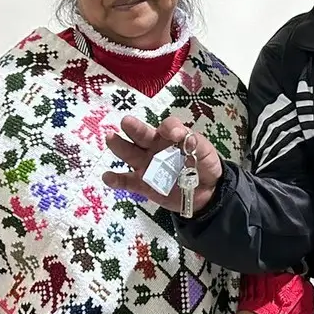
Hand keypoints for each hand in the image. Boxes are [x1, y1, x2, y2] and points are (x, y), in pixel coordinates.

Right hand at [102, 115, 223, 215]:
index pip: (167, 126)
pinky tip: (108, 177)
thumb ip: (195, 142)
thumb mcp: (205, 151)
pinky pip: (127, 181)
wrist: (205, 192)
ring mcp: (147, 165)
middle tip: (126, 122)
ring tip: (111, 138)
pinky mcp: (143, 184)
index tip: (174, 134)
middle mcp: (154, 147)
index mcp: (170, 136)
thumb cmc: (203, 165)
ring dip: (120, 146)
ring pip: (131, 154)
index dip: (170, 128)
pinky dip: (116, 180)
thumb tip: (182, 135)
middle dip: (134, 128)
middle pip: (142, 135)